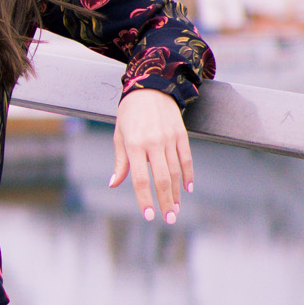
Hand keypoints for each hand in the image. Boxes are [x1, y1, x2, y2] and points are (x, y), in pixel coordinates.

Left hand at [110, 90, 193, 223]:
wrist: (150, 85)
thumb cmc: (129, 112)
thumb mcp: (119, 135)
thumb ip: (120, 162)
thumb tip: (114, 184)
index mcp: (134, 145)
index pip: (140, 179)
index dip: (145, 199)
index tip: (148, 216)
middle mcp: (153, 143)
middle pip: (161, 179)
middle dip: (165, 202)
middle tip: (168, 219)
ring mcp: (169, 138)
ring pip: (175, 172)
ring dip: (176, 193)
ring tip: (176, 209)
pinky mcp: (181, 134)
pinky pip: (186, 158)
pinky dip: (188, 175)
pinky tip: (187, 189)